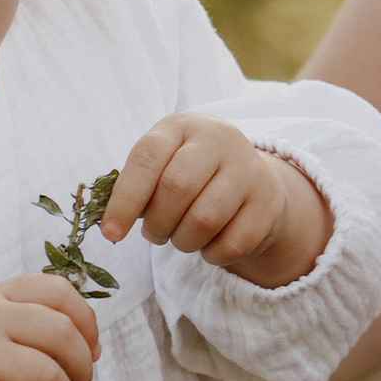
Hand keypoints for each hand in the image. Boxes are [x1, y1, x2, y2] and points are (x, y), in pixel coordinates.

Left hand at [100, 115, 331, 288]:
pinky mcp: (269, 202)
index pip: (146, 158)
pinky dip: (211, 254)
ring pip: (205, 219)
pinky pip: (231, 243)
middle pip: (177, 188)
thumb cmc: (192, 176)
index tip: (111, 234)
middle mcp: (220, 139)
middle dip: (157, 224)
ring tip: (180, 238)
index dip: (125, 200)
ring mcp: (249, 168)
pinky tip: (209, 244)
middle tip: (155, 235)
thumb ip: (137, 188)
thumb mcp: (163, 167)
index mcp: (182, 127)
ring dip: (183, 241)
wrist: (252, 182)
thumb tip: (110, 225)